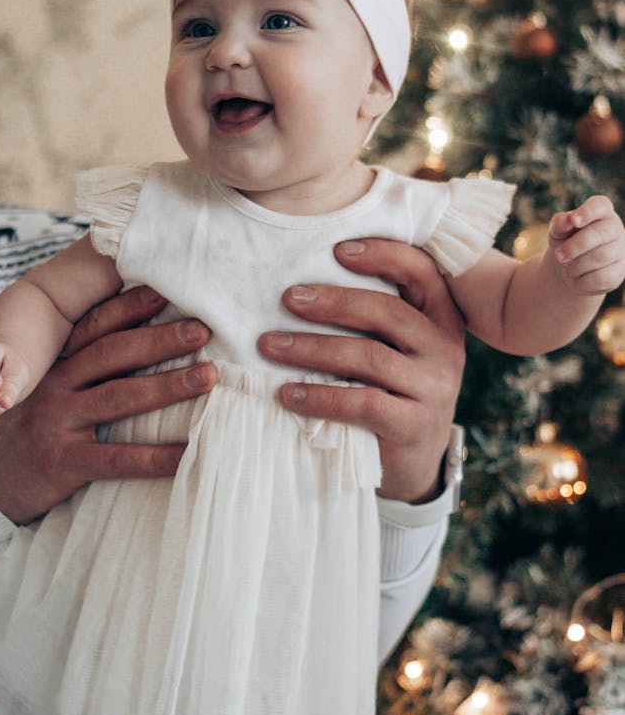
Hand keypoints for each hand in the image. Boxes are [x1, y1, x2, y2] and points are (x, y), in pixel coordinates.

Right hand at [0, 287, 216, 522]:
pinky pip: (116, 459)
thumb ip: (81, 374)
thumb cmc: (25, 433)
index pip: (95, 327)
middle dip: (161, 338)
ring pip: (119, 398)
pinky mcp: (63, 463)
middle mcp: (56, 386)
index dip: (130, 306)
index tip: (166, 289)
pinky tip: (189, 455)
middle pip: (113, 353)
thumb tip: (141, 352)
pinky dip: (155, 457)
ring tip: (209, 377)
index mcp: (55, 366)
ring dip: (168, 385)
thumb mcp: (46, 393)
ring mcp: (58, 423)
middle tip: (204, 329)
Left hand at [258, 239, 465, 502]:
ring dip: (312, 348)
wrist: (412, 464)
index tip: (337, 250)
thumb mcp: (397, 350)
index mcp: (442, 320)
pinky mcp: (414, 425)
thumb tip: (304, 284)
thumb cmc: (392, 393)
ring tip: (271, 345)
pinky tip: (287, 394)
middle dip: (332, 302)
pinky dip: (319, 396)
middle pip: (387, 312)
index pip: (421, 272)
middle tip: (288, 299)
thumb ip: (374, 319)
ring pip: (369, 356)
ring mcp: (434, 389)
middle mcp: (445, 350)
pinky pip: (362, 402)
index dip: (382, 255)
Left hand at [548, 195, 624, 294]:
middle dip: (575, 246)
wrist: (569, 268)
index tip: (574, 220)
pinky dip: (583, 279)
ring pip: (601, 256)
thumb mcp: (557, 231)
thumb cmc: (565, 241)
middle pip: (600, 234)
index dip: (588, 212)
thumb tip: (567, 220)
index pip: (600, 205)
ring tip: (566, 267)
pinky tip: (576, 277)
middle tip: (558, 256)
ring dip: (577, 265)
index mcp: (601, 212)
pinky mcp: (619, 272)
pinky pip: (602, 277)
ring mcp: (620, 250)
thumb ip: (559, 223)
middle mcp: (615, 228)